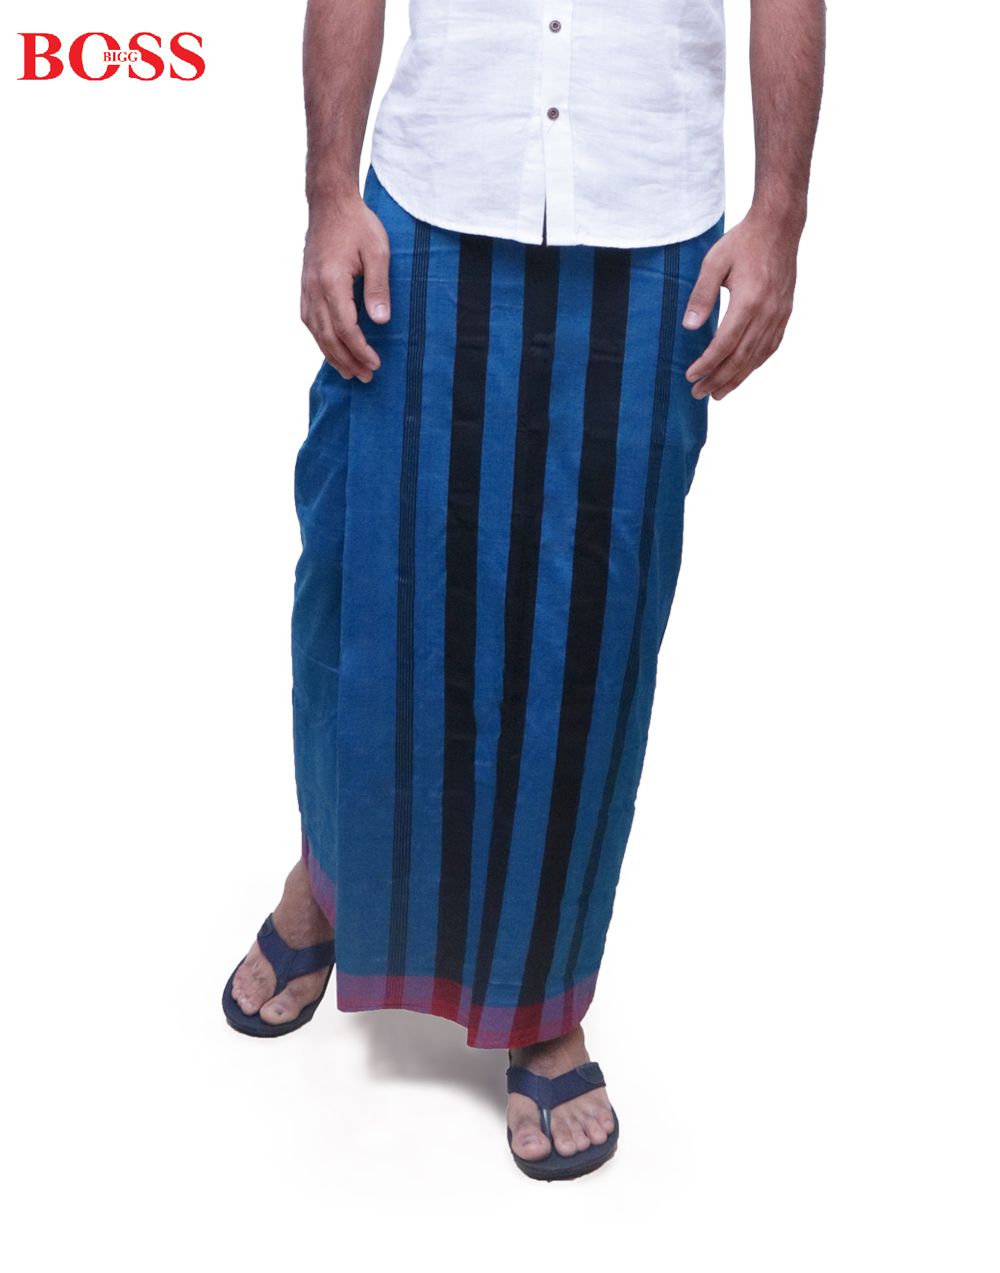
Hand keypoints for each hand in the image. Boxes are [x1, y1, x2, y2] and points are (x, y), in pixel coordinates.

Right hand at [301, 189, 390, 381]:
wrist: (329, 203)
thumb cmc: (358, 224)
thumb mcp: (378, 252)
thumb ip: (378, 288)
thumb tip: (381, 321)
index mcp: (331, 281)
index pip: (345, 328)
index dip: (360, 350)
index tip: (376, 364)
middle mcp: (314, 288)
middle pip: (328, 336)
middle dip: (347, 360)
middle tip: (365, 377)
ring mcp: (306, 288)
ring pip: (315, 332)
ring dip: (332, 355)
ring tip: (349, 371)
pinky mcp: (305, 286)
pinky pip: (309, 320)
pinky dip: (320, 339)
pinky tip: (331, 348)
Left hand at [682, 208, 800, 400]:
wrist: (779, 227)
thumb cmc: (743, 242)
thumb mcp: (714, 263)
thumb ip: (701, 296)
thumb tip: (689, 327)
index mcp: (749, 300)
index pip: (725, 343)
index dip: (707, 364)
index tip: (691, 376)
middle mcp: (767, 312)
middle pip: (741, 357)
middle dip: (718, 379)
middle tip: (699, 393)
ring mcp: (779, 314)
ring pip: (757, 357)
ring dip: (736, 378)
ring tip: (718, 394)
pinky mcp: (785, 313)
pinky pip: (771, 347)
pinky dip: (755, 364)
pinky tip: (743, 373)